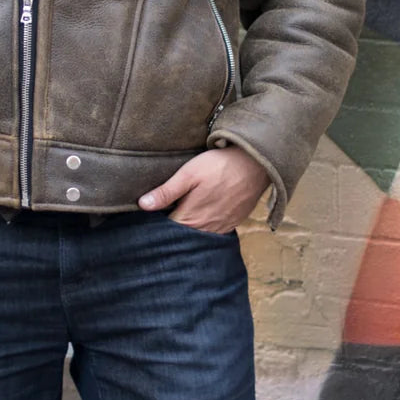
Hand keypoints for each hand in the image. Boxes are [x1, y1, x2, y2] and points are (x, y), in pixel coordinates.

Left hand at [138, 147, 267, 233]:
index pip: (167, 231)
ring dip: (190, 229)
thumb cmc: (220, 165)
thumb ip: (166, 192)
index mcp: (191, 218)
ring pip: (199, 235)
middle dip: (173, 229)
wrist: (256, 164)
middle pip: (183, 235)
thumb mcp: (188, 174)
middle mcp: (206, 229)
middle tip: (165, 215)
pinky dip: (206, 227)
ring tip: (184, 214)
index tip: (150, 218)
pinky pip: (215, 232)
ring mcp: (222, 227)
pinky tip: (203, 215)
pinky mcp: (233, 223)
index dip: (157, 225)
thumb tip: (143, 205)